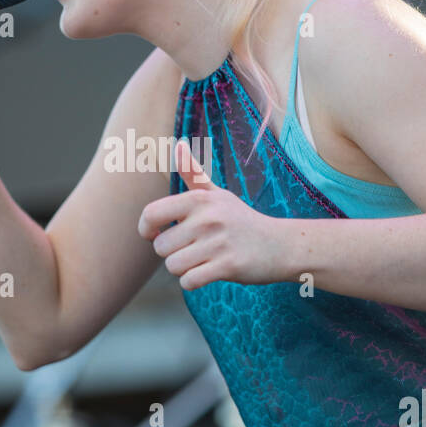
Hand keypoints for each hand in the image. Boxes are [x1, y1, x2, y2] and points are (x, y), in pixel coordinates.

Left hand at [137, 139, 283, 288]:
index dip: (146, 228)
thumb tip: (178, 145)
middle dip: (171, 253)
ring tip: (202, 259)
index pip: (151, 213)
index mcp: (200, 199)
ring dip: (183, 269)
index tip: (156, 233)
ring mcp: (218, 242)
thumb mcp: (218, 194)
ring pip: (173, 266)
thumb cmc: (241, 220)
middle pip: (160, 247)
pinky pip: (189, 281)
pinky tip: (208, 272)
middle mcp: (208, 218)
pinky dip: (193, 281)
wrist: (280, 245)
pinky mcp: (228, 266)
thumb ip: (193, 173)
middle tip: (193, 248)